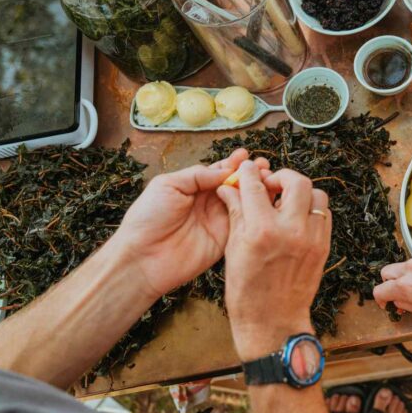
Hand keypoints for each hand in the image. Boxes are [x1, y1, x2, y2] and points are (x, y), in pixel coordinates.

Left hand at [110, 149, 268, 298]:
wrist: (143, 257)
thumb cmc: (148, 218)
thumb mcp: (168, 185)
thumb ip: (197, 175)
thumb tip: (226, 171)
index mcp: (192, 188)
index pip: (218, 172)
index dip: (233, 164)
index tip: (246, 155)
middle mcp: (207, 203)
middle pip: (234, 185)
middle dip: (250, 174)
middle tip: (264, 165)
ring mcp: (217, 221)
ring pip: (242, 202)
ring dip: (256, 190)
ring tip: (268, 178)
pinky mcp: (225, 240)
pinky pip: (242, 223)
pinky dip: (254, 211)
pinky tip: (264, 200)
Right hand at [216, 165, 332, 360]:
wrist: (272, 321)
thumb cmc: (246, 289)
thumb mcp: (233, 249)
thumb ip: (236, 213)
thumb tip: (229, 188)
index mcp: (262, 231)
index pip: (256, 186)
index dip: (249, 173)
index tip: (246, 169)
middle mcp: (291, 230)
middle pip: (296, 181)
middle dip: (282, 176)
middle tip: (271, 184)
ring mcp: (312, 239)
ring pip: (316, 195)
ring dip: (301, 192)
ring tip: (286, 200)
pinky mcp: (323, 247)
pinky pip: (324, 215)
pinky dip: (312, 209)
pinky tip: (298, 216)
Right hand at [374, 255, 411, 324]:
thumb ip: (408, 305)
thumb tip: (398, 301)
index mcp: (406, 286)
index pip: (380, 290)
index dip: (381, 300)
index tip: (387, 305)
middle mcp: (411, 269)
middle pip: (387, 273)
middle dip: (388, 285)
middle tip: (397, 298)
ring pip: (402, 266)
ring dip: (402, 278)